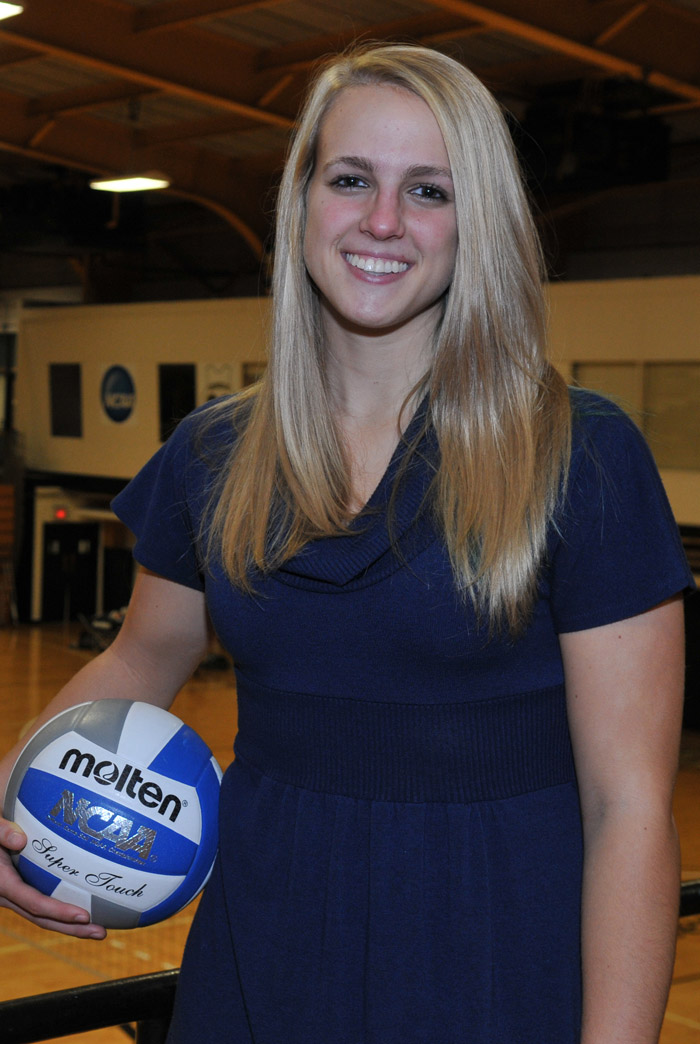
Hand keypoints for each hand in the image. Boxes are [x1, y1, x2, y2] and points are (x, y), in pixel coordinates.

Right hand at [0, 817, 105, 937]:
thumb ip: (1, 832)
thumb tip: (21, 840)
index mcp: (2, 884)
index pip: (34, 903)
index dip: (59, 912)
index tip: (84, 916)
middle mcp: (7, 896)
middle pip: (42, 918)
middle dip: (72, 928)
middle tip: (101, 933)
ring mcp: (13, 896)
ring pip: (42, 916)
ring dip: (69, 925)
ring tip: (98, 928)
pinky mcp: (19, 891)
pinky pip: (41, 904)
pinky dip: (61, 910)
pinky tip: (85, 905)